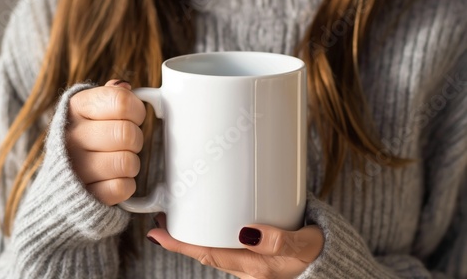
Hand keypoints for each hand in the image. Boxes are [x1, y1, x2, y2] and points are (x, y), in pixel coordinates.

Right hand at [66, 79, 145, 204]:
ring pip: (127, 162)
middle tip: (126, 143)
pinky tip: (114, 178)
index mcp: (76, 108)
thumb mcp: (94, 109)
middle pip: (127, 134)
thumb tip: (126, 87)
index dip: (137, 110)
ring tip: (119, 160)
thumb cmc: (89, 137)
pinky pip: (122, 188)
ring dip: (132, 163)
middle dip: (136, 139)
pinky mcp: (85, 195)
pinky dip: (126, 185)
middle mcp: (70, 137)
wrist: (63, 179)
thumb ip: (111, 95)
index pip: (121, 101)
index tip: (134, 117)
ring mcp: (75, 168)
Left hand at [147, 214, 323, 278]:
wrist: (331, 262)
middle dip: (180, 240)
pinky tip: (211, 224)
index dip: (179, 245)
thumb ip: (279, 240)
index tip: (156, 234)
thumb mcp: (303, 245)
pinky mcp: (254, 257)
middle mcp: (247, 267)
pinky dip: (212, 236)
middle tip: (161, 220)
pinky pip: (227, 248)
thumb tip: (248, 232)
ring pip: (215, 251)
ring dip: (195, 237)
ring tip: (180, 218)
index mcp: (253, 267)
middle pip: (205, 253)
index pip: (208, 254)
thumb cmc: (317, 253)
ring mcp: (249, 264)